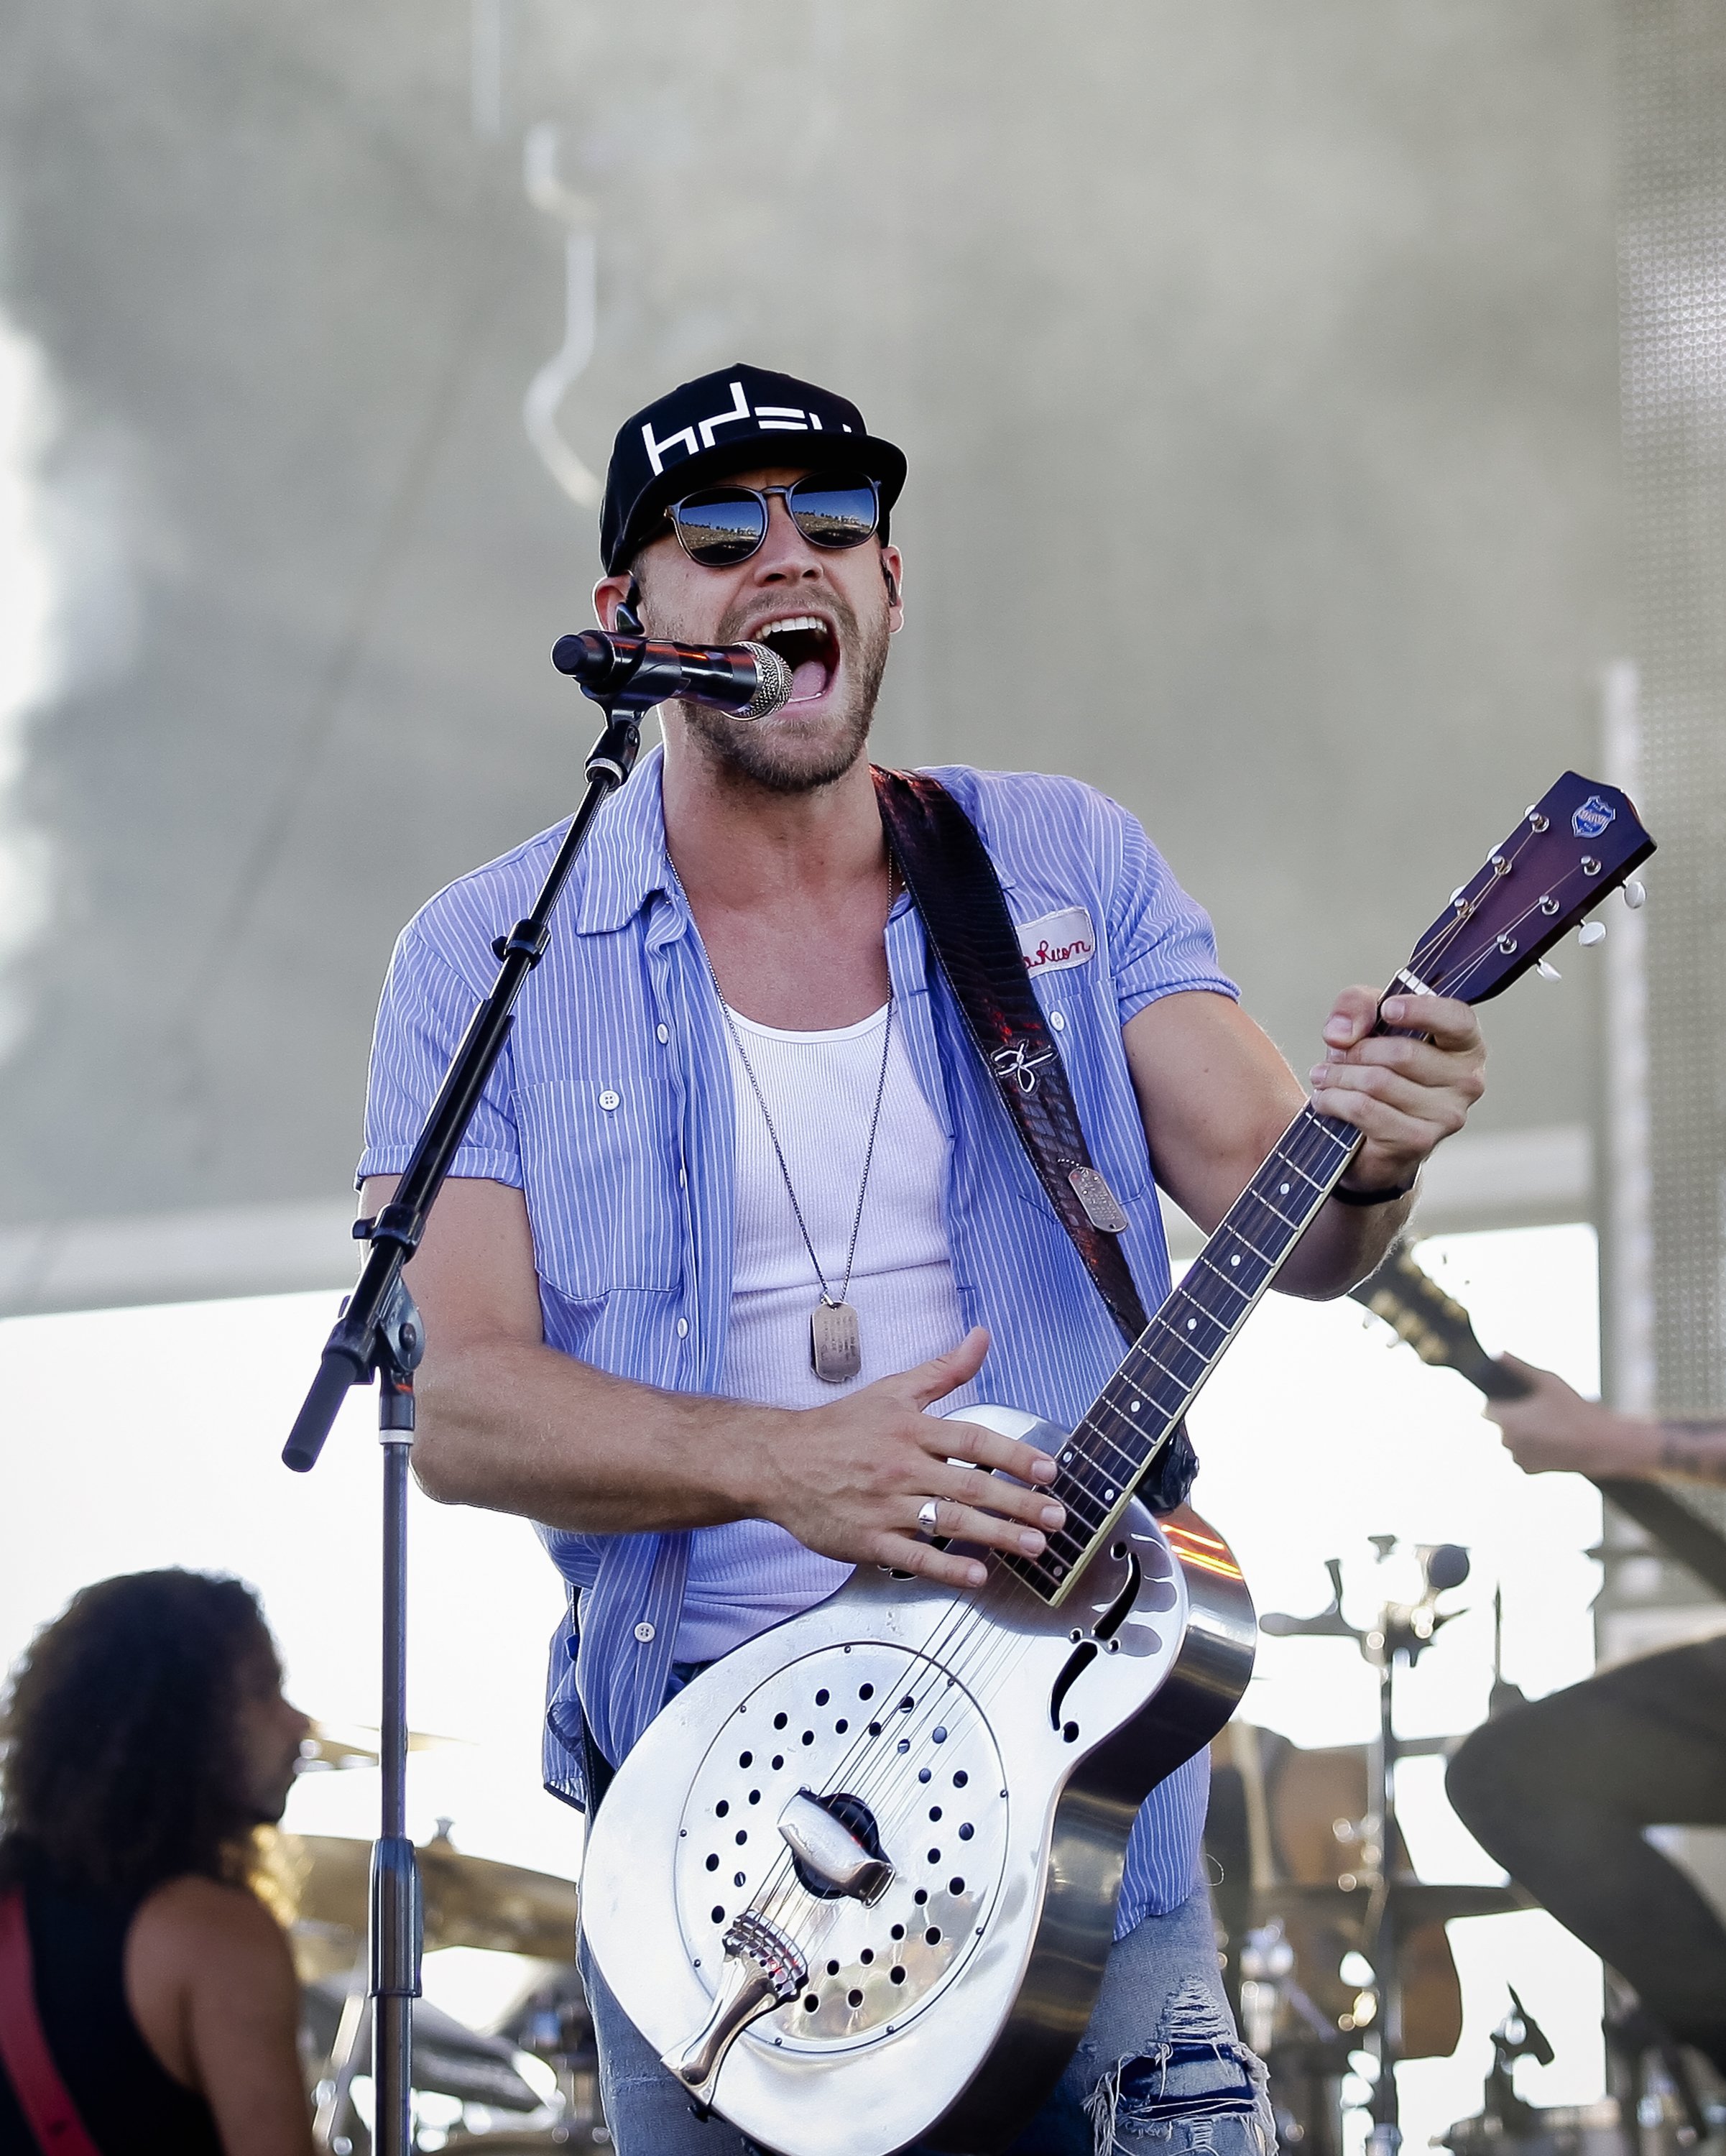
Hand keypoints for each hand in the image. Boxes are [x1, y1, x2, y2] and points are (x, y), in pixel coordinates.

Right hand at [748, 1327, 1065, 1591]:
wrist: (777, 1461)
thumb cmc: (838, 1428)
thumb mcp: (892, 1390)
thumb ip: (944, 1369)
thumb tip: (981, 1337)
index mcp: (910, 1430)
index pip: (973, 1442)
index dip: (1015, 1455)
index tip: (1049, 1471)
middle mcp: (902, 1467)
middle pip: (971, 1487)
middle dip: (1020, 1503)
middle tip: (1057, 1518)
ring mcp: (885, 1506)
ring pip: (950, 1523)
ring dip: (997, 1536)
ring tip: (1035, 1546)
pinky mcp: (867, 1539)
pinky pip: (914, 1556)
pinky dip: (947, 1567)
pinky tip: (977, 1574)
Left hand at [1308, 987, 1484, 1191]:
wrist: (1371, 1133)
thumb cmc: (1378, 1066)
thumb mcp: (1366, 1020)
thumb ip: (1356, 1005)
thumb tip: (1341, 1033)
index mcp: (1465, 1044)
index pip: (1458, 1020)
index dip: (1422, 1010)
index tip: (1388, 1009)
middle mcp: (1467, 1081)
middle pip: (1403, 1053)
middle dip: (1356, 1051)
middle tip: (1335, 1055)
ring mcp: (1447, 1115)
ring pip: (1378, 1082)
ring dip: (1339, 1076)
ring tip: (1324, 1077)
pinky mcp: (1418, 1141)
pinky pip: (1365, 1110)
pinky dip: (1335, 1101)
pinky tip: (1325, 1099)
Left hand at [1485, 1354, 1661, 1476]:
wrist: (1603, 1445)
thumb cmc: (1576, 1411)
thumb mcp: (1548, 1382)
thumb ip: (1519, 1367)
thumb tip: (1498, 1354)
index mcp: (1508, 1420)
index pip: (1486, 1409)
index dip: (1499, 1401)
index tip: (1516, 1398)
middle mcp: (1508, 1442)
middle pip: (1500, 1424)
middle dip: (1514, 1416)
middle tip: (1539, 1409)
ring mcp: (1518, 1458)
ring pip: (1511, 1439)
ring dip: (1522, 1432)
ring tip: (1549, 1424)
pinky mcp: (1529, 1470)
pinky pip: (1522, 1453)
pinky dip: (1531, 1447)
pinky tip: (1552, 1439)